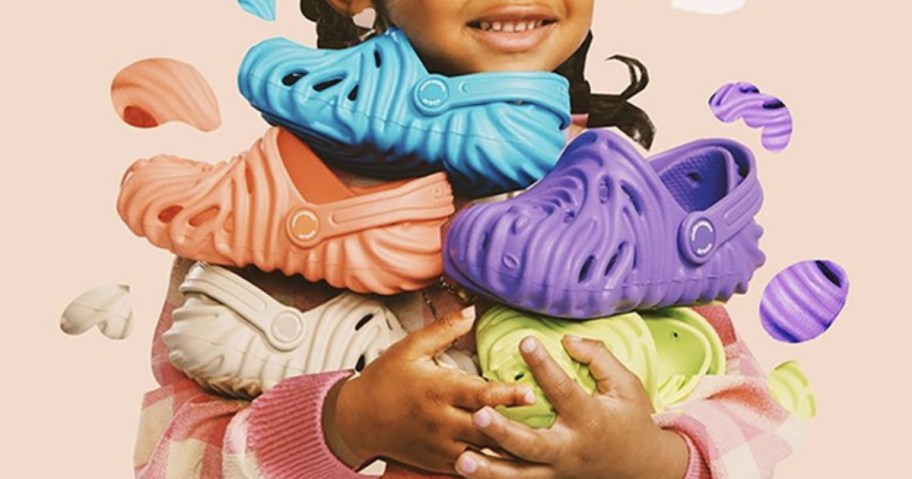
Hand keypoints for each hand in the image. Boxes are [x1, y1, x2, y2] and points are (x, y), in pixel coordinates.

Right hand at [329, 309, 535, 473]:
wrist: (356, 420)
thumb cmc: (383, 381)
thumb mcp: (410, 349)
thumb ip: (442, 330)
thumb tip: (471, 310)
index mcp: (437, 390)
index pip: (479, 394)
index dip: (506, 395)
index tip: (530, 392)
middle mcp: (441, 420)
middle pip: (487, 426)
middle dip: (517, 425)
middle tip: (546, 422)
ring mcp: (441, 445)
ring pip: (483, 451)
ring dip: (509, 448)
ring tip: (537, 444)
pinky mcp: (439, 461)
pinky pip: (471, 467)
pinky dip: (492, 465)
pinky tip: (513, 460)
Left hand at [455, 336, 688, 478]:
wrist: (642, 467)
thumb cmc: (632, 419)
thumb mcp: (626, 385)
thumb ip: (599, 358)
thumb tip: (567, 340)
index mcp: (590, 419)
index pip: (563, 390)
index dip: (544, 366)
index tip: (525, 341)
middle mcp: (570, 449)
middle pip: (532, 444)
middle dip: (503, 432)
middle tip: (478, 414)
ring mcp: (557, 470)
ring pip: (519, 475)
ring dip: (489, 469)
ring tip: (462, 460)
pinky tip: (464, 470)